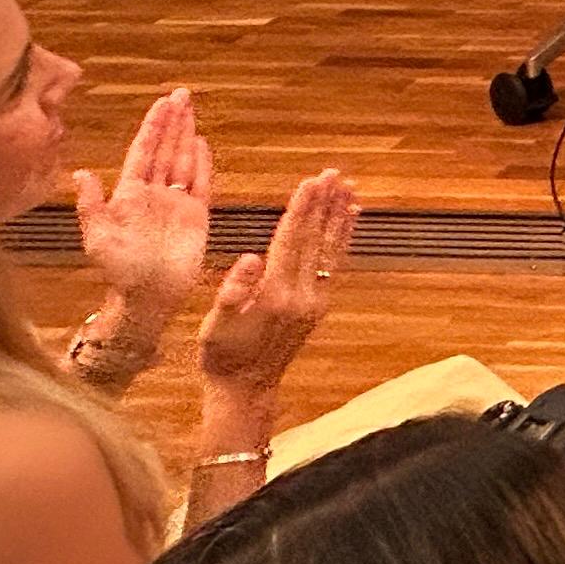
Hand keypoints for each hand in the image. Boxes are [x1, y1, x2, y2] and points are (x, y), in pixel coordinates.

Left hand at [73, 88, 212, 329]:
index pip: (143, 151)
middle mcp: (153, 194)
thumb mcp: (97, 238)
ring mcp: (176, 204)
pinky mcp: (196, 217)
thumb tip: (82, 173)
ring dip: (187, 135)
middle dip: (173, 121)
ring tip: (192, 109)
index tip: (162, 102)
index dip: (153, 126)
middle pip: (165, 149)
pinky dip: (203, 164)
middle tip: (182, 94)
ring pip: (183, 161)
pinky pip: (201, 185)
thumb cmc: (118, 271)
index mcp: (129, 194)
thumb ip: (91, 205)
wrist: (147, 300)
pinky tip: (203, 144)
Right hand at [197, 167, 356, 401]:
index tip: (311, 181)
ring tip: (349, 189)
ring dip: (339, 217)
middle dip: (324, 204)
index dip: (302, 210)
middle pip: (315, 240)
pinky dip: (342, 240)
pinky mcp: (319, 307)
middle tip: (335, 173)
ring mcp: (315, 302)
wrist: (246, 390)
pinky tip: (347, 220)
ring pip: (330, 250)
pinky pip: (333, 265)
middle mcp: (302, 296)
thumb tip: (250, 258)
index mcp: (275, 295)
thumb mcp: (215, 326)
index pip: (291, 242)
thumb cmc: (222, 356)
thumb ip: (232, 292)